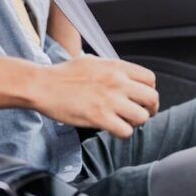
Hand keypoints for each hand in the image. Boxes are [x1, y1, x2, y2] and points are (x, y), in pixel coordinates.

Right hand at [29, 56, 158, 138]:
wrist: (43, 85)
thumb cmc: (65, 74)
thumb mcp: (94, 61)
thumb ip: (113, 69)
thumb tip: (126, 77)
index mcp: (117, 67)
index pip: (150, 79)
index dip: (149, 90)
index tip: (142, 98)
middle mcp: (117, 82)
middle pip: (152, 98)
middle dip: (150, 109)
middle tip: (143, 114)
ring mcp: (109, 100)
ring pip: (142, 117)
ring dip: (136, 122)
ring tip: (126, 122)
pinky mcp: (99, 118)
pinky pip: (126, 132)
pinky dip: (123, 134)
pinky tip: (114, 130)